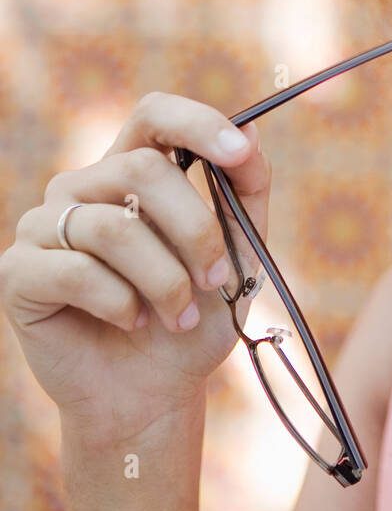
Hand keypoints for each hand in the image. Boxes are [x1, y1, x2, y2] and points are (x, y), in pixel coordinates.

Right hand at [0, 92, 272, 442]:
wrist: (151, 395)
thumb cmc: (192, 319)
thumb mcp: (238, 256)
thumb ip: (245, 193)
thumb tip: (251, 129)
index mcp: (131, 170)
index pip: (153, 114)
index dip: (196, 123)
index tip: (237, 151)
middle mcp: (82, 187)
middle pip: (141, 169)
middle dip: (194, 229)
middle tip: (217, 278)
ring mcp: (43, 225)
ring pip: (113, 228)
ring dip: (163, 279)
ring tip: (178, 316)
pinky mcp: (18, 271)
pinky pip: (76, 271)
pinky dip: (119, 303)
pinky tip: (128, 322)